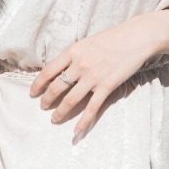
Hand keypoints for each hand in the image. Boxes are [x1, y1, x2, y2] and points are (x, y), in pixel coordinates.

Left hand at [28, 14, 159, 138]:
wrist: (136, 37)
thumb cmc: (112, 38)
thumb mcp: (87, 42)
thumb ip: (73, 55)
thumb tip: (60, 70)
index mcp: (73, 51)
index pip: (48, 71)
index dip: (37, 84)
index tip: (32, 93)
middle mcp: (80, 64)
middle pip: (56, 87)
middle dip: (47, 100)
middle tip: (43, 107)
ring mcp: (93, 76)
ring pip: (71, 100)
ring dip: (60, 112)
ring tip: (54, 119)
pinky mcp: (107, 86)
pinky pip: (92, 108)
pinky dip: (83, 121)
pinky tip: (76, 130)